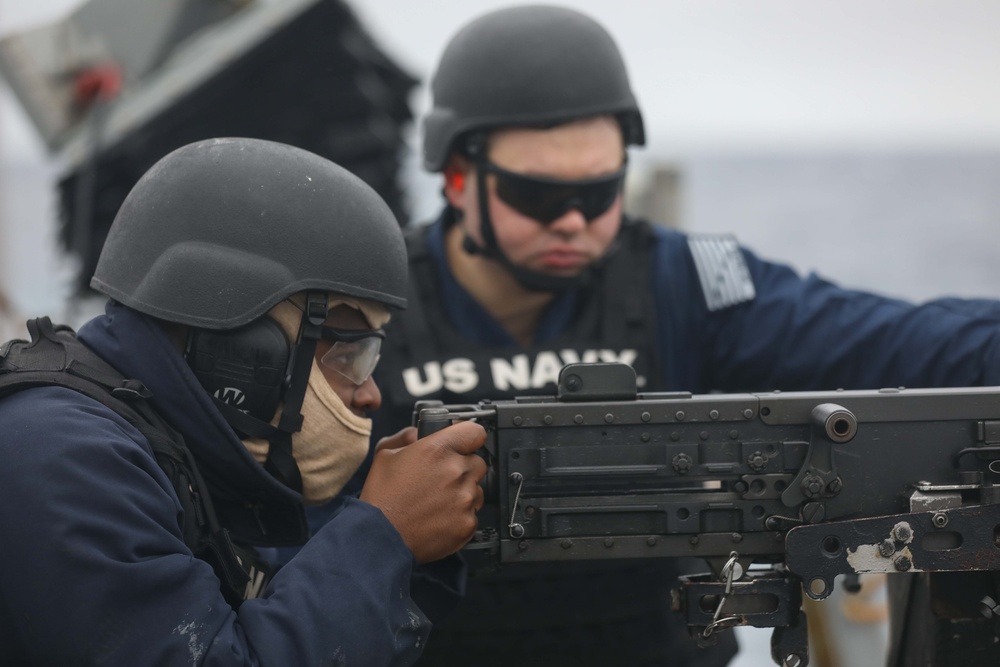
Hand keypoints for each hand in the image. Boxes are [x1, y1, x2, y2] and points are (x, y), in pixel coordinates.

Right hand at [360, 421, 486, 562]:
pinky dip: (460, 516)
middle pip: (478, 462)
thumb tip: (420, 434)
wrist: (380, 538)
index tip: (464, 444)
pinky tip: (440, 518)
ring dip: (464, 493)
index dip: (469, 438)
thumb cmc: (382, 499)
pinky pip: (473, 514)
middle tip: (443, 479)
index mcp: (438, 450)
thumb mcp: (386, 455)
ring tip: (438, 502)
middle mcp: (456, 471)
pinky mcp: (467, 523)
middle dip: (464, 468)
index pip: (475, 432)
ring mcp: (465, 499)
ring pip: (478, 490)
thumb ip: (407, 438)